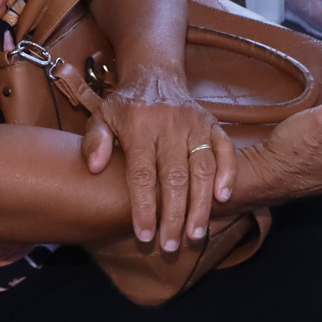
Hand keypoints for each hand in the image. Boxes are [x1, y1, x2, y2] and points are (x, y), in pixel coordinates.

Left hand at [82, 80, 233, 252]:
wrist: (155, 75)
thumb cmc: (124, 106)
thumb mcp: (100, 116)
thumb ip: (94, 141)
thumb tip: (93, 167)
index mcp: (139, 125)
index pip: (142, 174)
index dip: (143, 207)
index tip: (144, 236)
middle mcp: (169, 124)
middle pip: (174, 177)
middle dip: (173, 216)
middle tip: (170, 247)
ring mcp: (195, 124)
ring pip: (202, 168)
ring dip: (201, 204)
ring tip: (195, 235)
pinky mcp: (213, 123)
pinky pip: (225, 149)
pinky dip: (227, 173)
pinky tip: (224, 200)